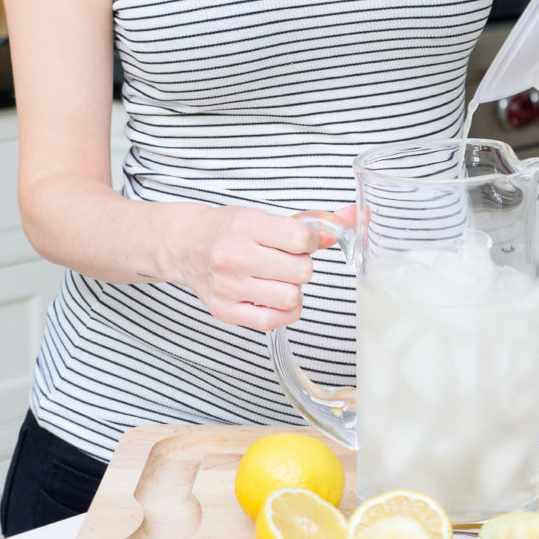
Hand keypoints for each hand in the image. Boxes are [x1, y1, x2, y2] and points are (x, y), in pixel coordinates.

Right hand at [173, 204, 353, 330]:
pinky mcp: (225, 310)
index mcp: (247, 225)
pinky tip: (274, 297)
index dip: (310, 242)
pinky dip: (282, 311)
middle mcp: (235, 256)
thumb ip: (310, 223)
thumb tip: (353, 218)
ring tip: (278, 279)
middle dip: (301, 266)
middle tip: (286, 261)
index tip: (301, 241)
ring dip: (292, 289)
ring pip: (291, 297)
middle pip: (301, 271)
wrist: (185, 245)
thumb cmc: (229, 229)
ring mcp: (228, 286)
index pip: (301, 239)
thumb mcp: (264, 217)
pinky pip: (272, 320)